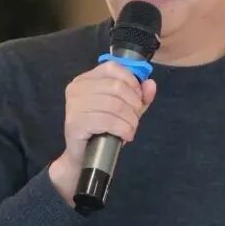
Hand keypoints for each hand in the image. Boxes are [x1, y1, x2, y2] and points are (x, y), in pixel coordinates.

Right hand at [49, 61, 156, 203]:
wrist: (84, 158)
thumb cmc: (103, 131)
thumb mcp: (125, 110)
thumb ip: (139, 96)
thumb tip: (151, 84)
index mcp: (86, 79)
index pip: (113, 68)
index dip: (131, 82)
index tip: (138, 99)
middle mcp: (77, 88)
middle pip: (116, 87)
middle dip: (133, 104)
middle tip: (135, 119)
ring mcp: (74, 105)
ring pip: (114, 104)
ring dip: (130, 120)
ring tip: (131, 130)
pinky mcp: (75, 123)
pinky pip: (106, 120)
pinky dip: (122, 129)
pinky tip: (125, 136)